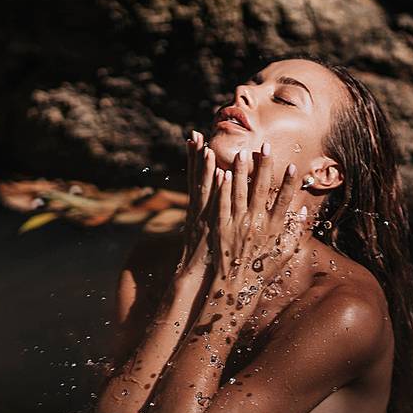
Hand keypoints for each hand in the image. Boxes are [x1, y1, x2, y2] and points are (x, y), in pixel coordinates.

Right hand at [176, 131, 217, 278]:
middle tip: (194, 133)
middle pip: (196, 177)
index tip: (195, 138)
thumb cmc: (209, 258)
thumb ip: (211, 213)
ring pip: (204, 188)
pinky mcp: (212, 226)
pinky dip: (215, 189)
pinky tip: (219, 174)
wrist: (201, 278)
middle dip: (194, 155)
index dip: (195, 158)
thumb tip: (216, 202)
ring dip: (204, 167)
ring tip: (206, 147)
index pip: (197, 178)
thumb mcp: (210, 232)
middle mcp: (200, 210)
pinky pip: (214, 204)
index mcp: (201, 209)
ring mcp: (205, 217)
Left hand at [210, 142, 306, 295]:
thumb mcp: (283, 254)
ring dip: (242, 171)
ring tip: (243, 153)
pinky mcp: (221, 227)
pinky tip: (223, 173)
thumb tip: (302, 211)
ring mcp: (237, 225)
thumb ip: (294, 233)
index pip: (284, 201)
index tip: (292, 166)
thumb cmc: (261, 272)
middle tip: (265, 145)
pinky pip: (222, 204)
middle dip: (265, 166)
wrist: (235, 287)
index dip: (288, 183)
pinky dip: (222, 189)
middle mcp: (256, 224)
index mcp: (273, 229)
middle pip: (261, 189)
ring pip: (240, 192)